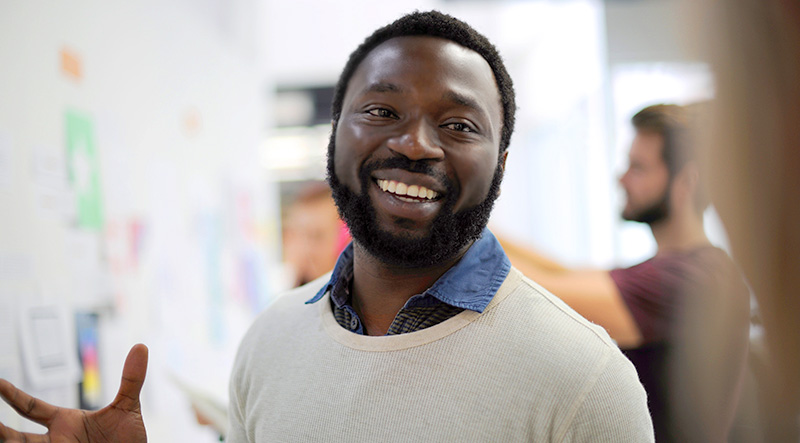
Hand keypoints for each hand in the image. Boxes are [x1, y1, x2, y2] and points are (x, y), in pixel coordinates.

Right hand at [0, 344, 148, 442]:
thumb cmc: (127, 439)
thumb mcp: (128, 407)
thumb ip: (131, 379)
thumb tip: (140, 346)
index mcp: (65, 422)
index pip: (31, 408)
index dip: (12, 396)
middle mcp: (56, 440)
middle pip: (16, 437)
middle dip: (1, 430)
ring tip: (0, 437)